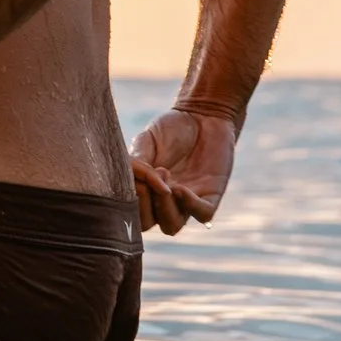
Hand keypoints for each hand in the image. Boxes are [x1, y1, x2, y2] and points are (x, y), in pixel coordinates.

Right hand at [129, 105, 240, 232]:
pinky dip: (190, 205)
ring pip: (172, 226)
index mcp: (146, 190)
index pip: (131, 213)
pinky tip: (181, 188)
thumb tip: (134, 185)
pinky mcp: (211, 196)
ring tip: (168, 182)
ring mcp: (187, 201)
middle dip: (145, 205)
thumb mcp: (146, 141)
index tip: (135, 176)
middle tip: (153, 175)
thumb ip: (136, 163)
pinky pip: (202, 215)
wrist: (203, 114)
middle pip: (148, 225)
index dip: (130, 201)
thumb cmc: (171, 128)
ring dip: (165, 208)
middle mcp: (164, 200)